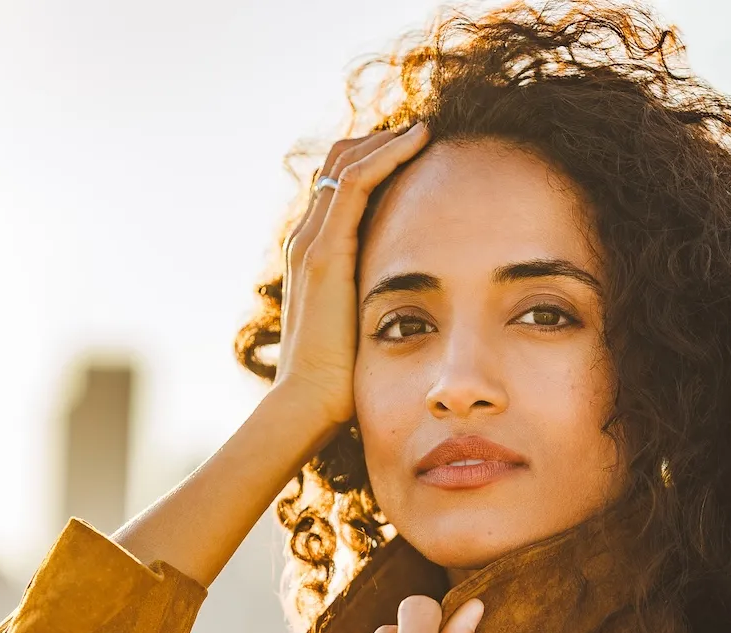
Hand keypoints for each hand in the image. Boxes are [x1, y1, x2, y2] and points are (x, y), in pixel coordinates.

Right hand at [275, 121, 430, 429]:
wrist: (307, 406)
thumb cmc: (337, 385)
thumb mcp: (361, 334)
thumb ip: (374, 310)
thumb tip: (411, 314)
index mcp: (314, 258)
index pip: (338, 188)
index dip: (374, 162)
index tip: (416, 154)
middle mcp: (306, 242)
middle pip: (337, 163)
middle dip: (379, 142)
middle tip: (422, 133)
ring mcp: (310, 244)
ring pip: (345, 163)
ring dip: (386, 140)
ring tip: (425, 129)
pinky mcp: (324, 253)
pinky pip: (354, 182)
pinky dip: (386, 155)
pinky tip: (418, 142)